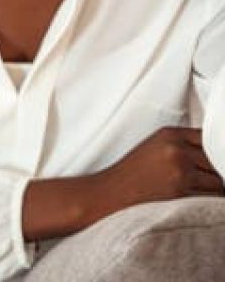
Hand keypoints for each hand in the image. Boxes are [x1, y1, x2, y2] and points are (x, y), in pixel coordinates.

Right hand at [97, 127, 222, 211]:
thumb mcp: (156, 145)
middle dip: (214, 169)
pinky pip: (211, 195)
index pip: (208, 137)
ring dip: (214, 185)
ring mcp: (180, 168)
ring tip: (200, 188)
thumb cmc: (135, 170)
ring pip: (217, 179)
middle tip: (205, 175)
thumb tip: (212, 154)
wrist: (117, 189)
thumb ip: (182, 144)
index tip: (214, 158)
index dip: (214, 150)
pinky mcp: (182, 188)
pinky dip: (209, 197)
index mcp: (170, 133)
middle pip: (215, 158)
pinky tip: (197, 196)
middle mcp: (176, 148)